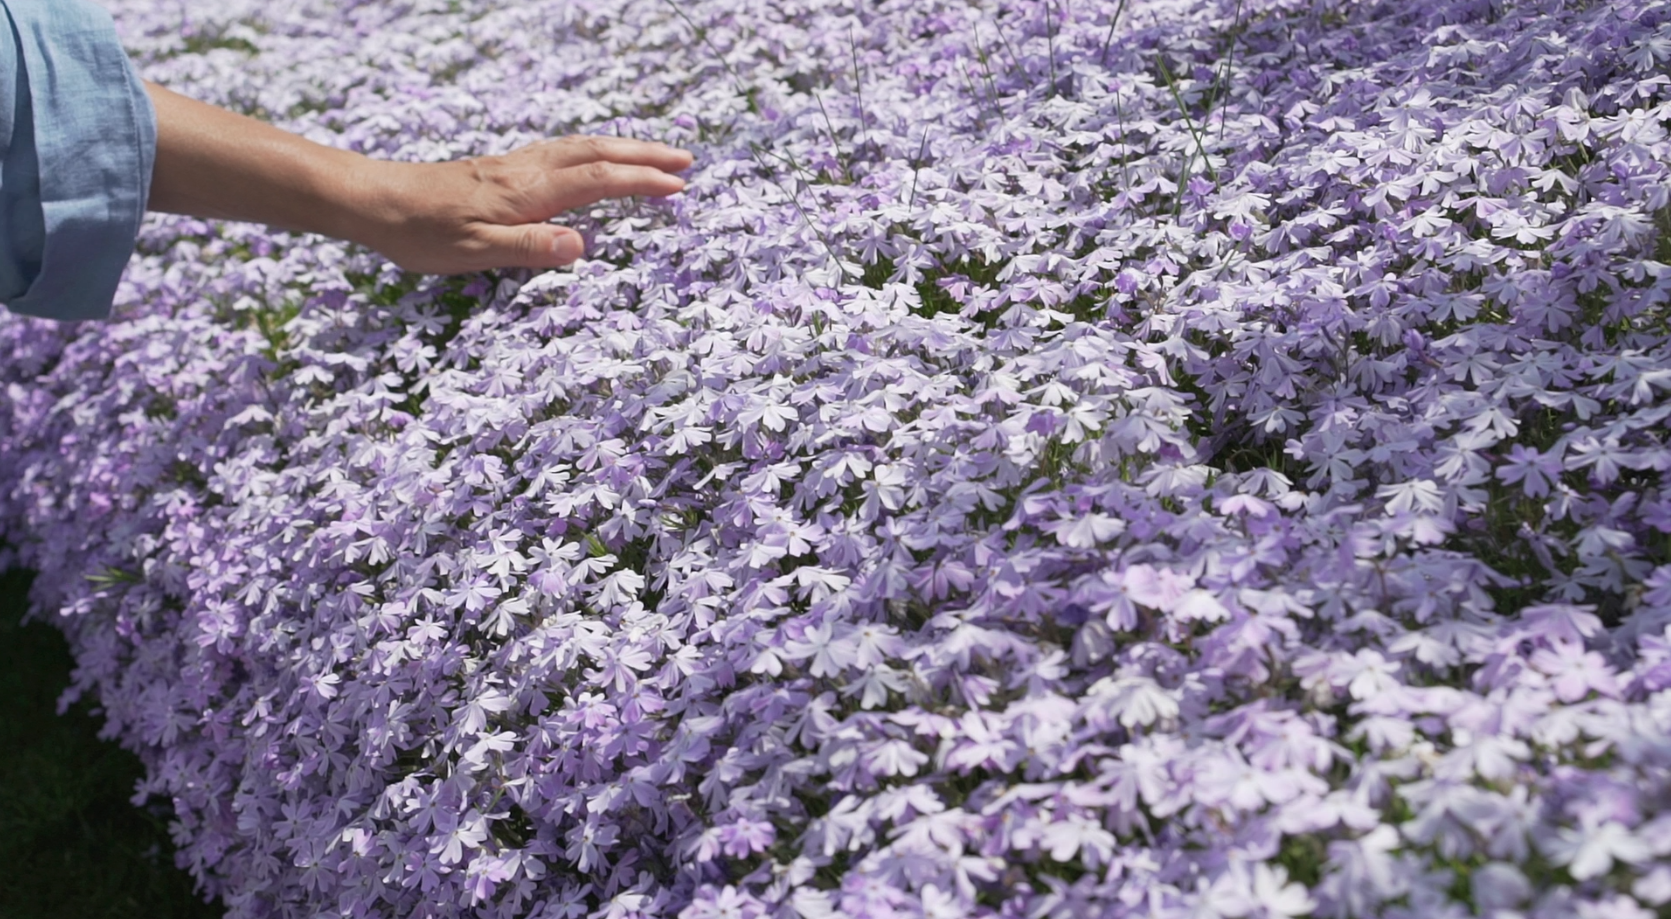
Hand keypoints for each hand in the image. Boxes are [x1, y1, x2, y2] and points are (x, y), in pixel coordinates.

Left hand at [144, 83, 692, 274]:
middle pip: (597, 155)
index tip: (680, 187)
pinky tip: (592, 160)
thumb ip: (531, 248)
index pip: (598, 181)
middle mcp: (526, 172)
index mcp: (528, 193)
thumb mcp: (475, 253)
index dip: (641, 183)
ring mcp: (513, 167)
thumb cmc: (421, 233)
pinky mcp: (500, 170)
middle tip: (686, 161)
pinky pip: (561, 153)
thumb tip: (582, 246)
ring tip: (653, 157)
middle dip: (644, 157)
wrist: (373, 201)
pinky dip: (592, 152)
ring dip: (621, 150)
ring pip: (580, 148)